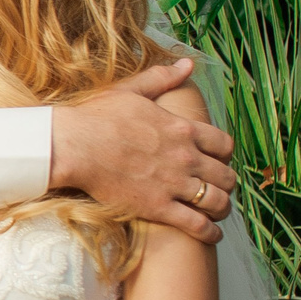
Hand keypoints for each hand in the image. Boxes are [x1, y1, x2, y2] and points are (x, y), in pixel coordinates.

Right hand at [48, 58, 235, 244]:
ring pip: (217, 201)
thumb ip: (163, 78)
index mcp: (182, 128)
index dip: (225, 155)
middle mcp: (186, 157)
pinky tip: (210, 235)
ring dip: (222, 208)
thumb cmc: (97, 117)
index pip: (224, 144)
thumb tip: (187, 64)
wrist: (74, 145)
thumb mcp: (132, 91)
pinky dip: (209, 232)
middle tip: (218, 188)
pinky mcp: (159, 207)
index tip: (219, 161)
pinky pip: (197, 225)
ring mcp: (174, 183)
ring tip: (217, 213)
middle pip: (226, 175)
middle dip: (226, 183)